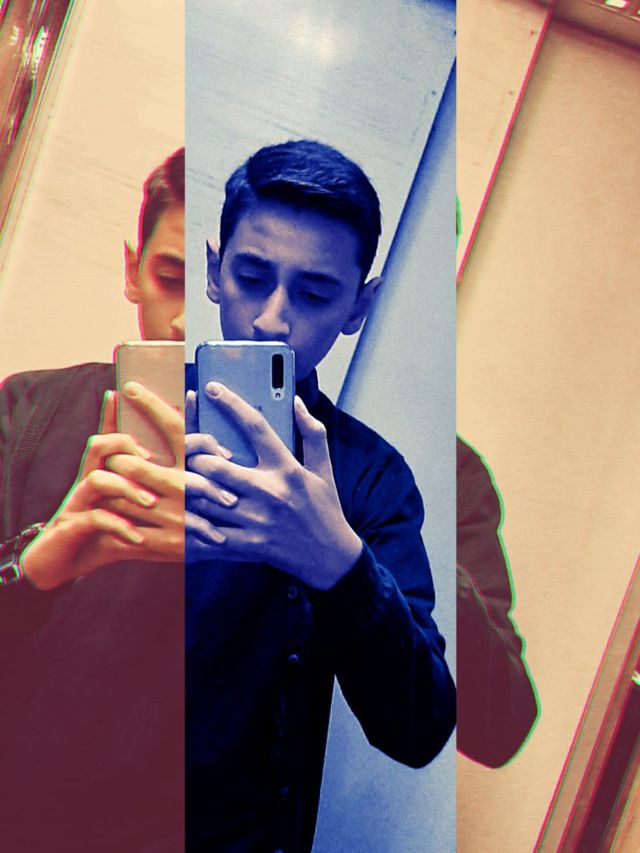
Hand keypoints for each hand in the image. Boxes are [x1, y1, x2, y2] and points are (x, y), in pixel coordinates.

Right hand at [22, 385, 183, 589]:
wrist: (56, 564)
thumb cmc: (97, 533)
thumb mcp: (125, 510)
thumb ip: (148, 492)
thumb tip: (187, 479)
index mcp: (103, 473)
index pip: (110, 434)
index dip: (116, 413)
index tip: (131, 392)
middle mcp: (89, 481)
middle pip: (102, 445)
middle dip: (128, 445)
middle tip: (156, 458)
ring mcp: (78, 502)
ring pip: (98, 479)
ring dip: (127, 489)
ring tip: (151, 503)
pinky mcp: (71, 526)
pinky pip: (94, 519)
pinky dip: (117, 527)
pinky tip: (137, 537)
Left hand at [186, 382, 361, 589]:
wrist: (330, 557)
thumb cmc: (324, 509)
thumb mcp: (323, 469)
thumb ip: (312, 432)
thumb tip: (296, 402)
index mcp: (287, 469)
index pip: (256, 427)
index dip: (231, 403)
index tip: (212, 387)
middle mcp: (270, 492)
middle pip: (218, 465)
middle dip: (197, 455)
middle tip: (188, 449)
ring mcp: (256, 520)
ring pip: (208, 498)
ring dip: (190, 485)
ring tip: (179, 475)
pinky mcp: (248, 544)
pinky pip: (210, 532)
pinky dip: (193, 522)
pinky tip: (182, 513)